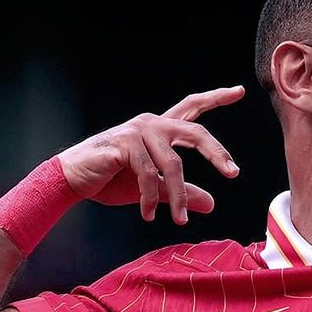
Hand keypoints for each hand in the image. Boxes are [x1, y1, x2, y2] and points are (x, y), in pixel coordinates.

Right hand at [58, 88, 244, 223]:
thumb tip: (211, 203)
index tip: (239, 90)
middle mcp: (151, 124)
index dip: (215, 98)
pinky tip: (147, 214)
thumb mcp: (151, 190)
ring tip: (179, 220)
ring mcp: (138, 131)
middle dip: (216, 152)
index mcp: (159, 130)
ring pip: (173, 164)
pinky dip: (151, 198)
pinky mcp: (125, 143)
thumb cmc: (110, 181)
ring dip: (178, 196)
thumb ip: (179, 192)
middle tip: (233, 173)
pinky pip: (149, 174)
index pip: (192, 108)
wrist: (72, 180)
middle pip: (195, 132)